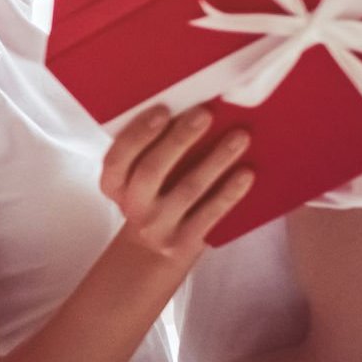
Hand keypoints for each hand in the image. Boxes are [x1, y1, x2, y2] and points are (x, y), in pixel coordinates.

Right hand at [98, 106, 253, 260]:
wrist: (154, 252)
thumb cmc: (152, 199)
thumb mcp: (136, 179)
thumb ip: (149, 150)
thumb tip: (186, 108)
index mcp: (115, 185)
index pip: (117, 159)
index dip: (139, 134)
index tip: (163, 110)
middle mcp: (133, 206)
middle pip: (152, 171)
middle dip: (179, 140)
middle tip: (205, 114)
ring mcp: (159, 227)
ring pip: (188, 189)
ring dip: (215, 160)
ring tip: (240, 137)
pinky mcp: (184, 242)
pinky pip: (210, 214)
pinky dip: (229, 192)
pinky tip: (246, 173)